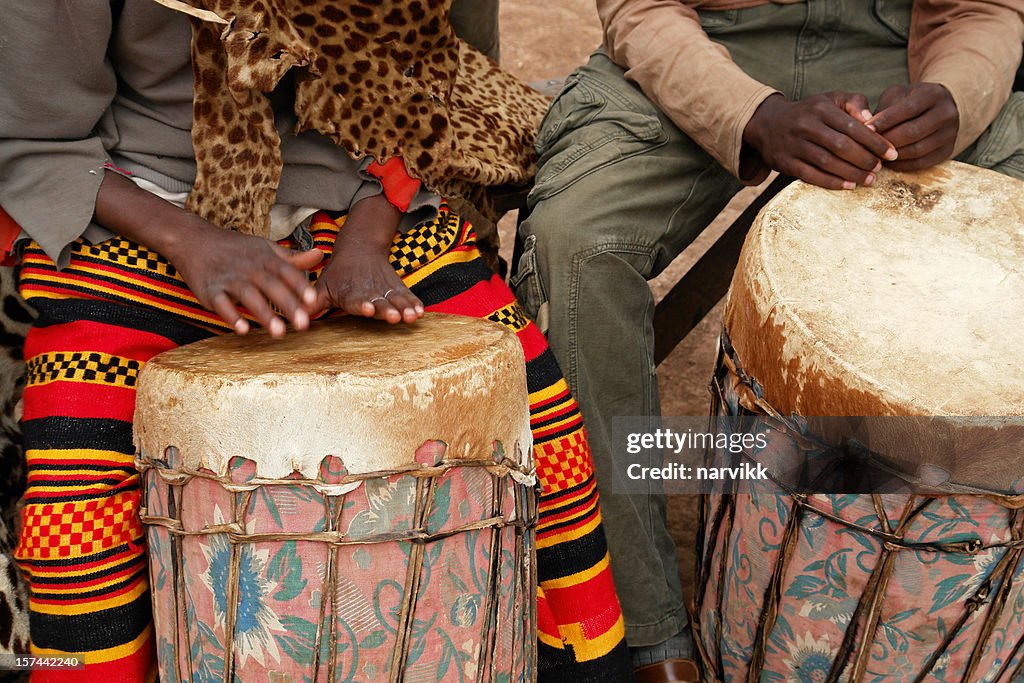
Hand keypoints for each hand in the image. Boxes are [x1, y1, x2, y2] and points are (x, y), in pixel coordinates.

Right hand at [168, 220, 322, 336]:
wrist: (194, 240)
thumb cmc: (237, 249)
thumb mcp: (266, 249)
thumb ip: (293, 258)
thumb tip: (320, 255)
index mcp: (265, 258)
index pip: (286, 271)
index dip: (300, 286)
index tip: (314, 301)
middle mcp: (249, 268)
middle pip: (271, 286)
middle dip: (287, 305)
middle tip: (303, 325)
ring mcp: (229, 279)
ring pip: (248, 296)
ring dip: (264, 314)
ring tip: (279, 333)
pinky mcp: (210, 290)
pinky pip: (221, 304)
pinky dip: (231, 316)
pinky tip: (243, 330)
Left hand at [313, 194, 423, 323]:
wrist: (360, 247)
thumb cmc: (338, 274)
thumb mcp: (323, 285)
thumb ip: (312, 303)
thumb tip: (295, 319)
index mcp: (349, 293)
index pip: (355, 300)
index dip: (361, 305)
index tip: (366, 308)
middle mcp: (369, 292)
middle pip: (379, 302)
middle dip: (387, 310)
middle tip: (394, 316)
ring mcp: (384, 289)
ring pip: (395, 300)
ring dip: (404, 308)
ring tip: (411, 316)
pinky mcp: (396, 288)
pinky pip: (406, 296)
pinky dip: (414, 303)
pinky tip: (420, 312)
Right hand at [742, 92, 897, 189]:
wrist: (769, 124)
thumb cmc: (809, 112)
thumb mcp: (830, 99)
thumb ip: (854, 104)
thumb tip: (873, 121)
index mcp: (821, 108)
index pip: (853, 127)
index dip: (875, 142)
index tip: (892, 153)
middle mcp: (806, 125)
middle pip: (841, 146)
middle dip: (864, 159)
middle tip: (879, 169)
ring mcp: (794, 145)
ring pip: (827, 162)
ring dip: (851, 173)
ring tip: (869, 180)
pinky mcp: (785, 162)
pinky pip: (811, 175)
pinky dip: (831, 182)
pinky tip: (848, 186)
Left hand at [866, 83, 958, 170]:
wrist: (938, 109)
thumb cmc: (909, 101)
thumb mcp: (897, 95)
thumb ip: (884, 108)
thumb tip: (866, 128)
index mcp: (934, 94)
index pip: (908, 109)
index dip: (885, 120)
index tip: (865, 128)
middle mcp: (946, 114)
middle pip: (913, 132)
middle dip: (886, 141)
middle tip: (866, 147)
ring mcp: (950, 134)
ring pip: (916, 150)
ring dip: (891, 155)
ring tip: (873, 155)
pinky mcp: (947, 151)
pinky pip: (921, 163)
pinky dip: (901, 165)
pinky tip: (887, 162)